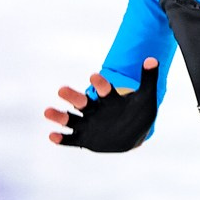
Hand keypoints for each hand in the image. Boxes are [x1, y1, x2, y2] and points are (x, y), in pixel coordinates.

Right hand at [44, 57, 158, 151]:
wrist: (131, 133)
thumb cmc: (137, 112)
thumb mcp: (146, 97)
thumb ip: (148, 79)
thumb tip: (152, 59)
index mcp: (108, 99)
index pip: (103, 89)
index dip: (100, 83)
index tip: (94, 76)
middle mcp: (94, 109)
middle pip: (81, 101)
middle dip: (72, 96)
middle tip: (61, 89)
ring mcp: (88, 124)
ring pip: (71, 119)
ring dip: (59, 116)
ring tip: (47, 112)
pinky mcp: (84, 139)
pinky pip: (71, 139)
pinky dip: (61, 139)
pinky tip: (51, 136)